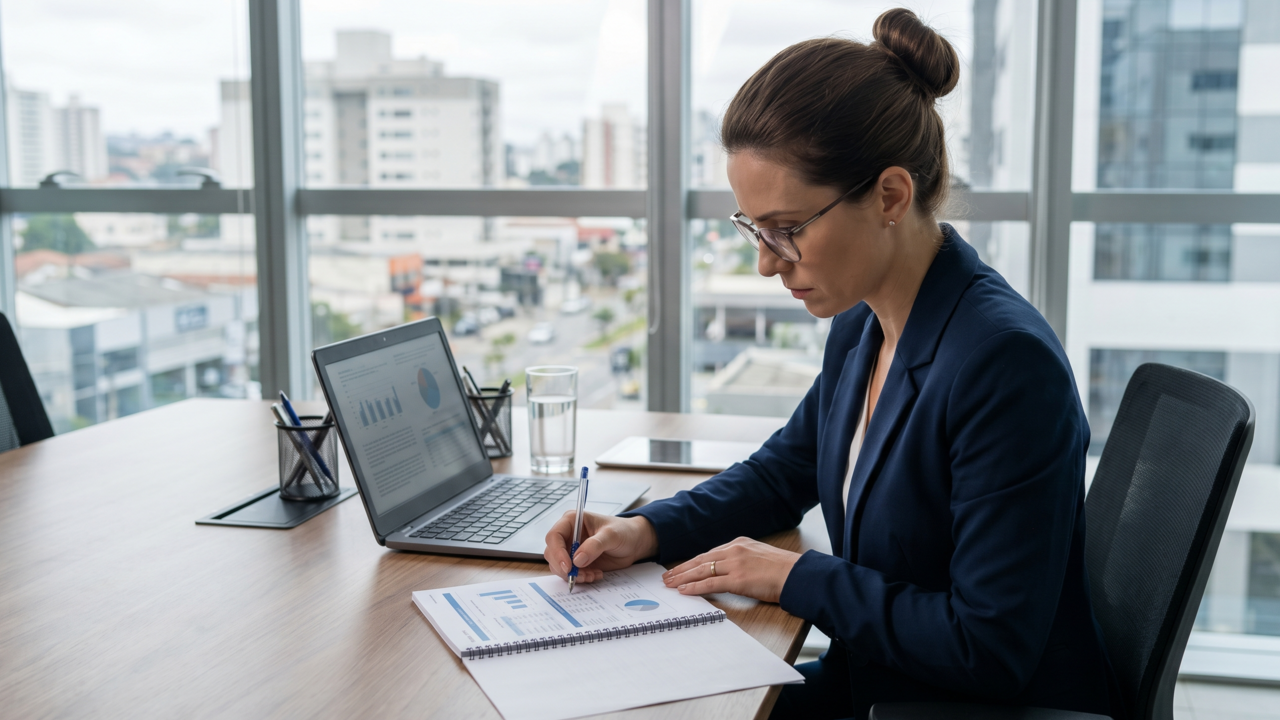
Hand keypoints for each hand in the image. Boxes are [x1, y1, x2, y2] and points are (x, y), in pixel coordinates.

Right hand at [544, 512, 658, 583]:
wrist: (634, 543)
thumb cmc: (624, 531)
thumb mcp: (612, 535)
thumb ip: (595, 545)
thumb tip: (577, 559)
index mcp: (572, 521)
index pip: (554, 536)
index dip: (557, 552)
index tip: (568, 566)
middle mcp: (568, 535)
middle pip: (552, 553)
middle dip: (564, 567)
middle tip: (578, 576)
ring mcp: (572, 550)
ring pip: (559, 566)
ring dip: (573, 575)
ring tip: (591, 575)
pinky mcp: (578, 563)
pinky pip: (571, 574)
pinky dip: (581, 578)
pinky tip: (596, 575)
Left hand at [662, 537, 800, 602]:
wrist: (798, 575)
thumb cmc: (784, 570)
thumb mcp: (761, 557)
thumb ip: (744, 560)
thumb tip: (732, 571)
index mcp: (740, 543)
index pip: (710, 553)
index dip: (694, 562)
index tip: (682, 567)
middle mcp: (735, 550)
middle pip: (701, 560)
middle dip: (682, 568)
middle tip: (668, 576)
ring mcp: (735, 564)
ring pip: (702, 570)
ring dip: (683, 577)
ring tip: (670, 583)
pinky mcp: (737, 579)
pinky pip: (710, 584)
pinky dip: (694, 587)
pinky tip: (684, 591)